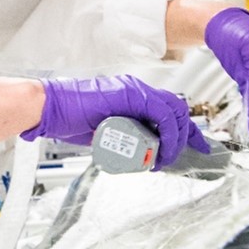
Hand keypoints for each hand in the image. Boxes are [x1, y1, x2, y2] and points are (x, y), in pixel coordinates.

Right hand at [21, 75, 209, 168]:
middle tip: (175, 158)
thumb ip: (120, 135)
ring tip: (163, 159)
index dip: (187, 129)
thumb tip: (133, 152)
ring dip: (175, 138)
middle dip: (185, 136)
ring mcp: (134, 90)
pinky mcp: (128, 95)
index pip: (170, 110)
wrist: (50, 108)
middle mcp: (137, 89)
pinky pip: (160, 112)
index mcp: (133, 96)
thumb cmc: (69, 118)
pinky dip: (167, 133)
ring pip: (172, 110)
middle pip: (177, 109)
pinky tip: (160, 150)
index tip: (198, 146)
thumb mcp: (104, 130)